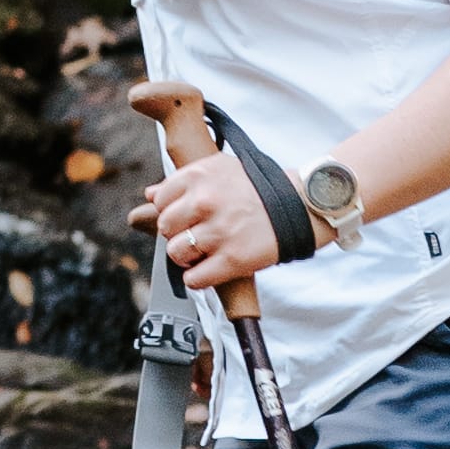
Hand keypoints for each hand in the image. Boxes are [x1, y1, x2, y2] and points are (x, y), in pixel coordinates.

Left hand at [144, 150, 284, 303]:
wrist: (300, 205)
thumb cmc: (258, 188)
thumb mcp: (220, 169)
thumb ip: (183, 180)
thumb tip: (150, 195)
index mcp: (198, 176)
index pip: (160, 200)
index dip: (171, 210)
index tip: (186, 215)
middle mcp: (205, 201)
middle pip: (165, 227)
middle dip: (178, 233)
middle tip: (197, 234)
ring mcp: (218, 231)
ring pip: (176, 253)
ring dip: (186, 258)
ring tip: (203, 252)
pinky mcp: (233, 260)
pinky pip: (195, 279)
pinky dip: (197, 279)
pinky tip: (209, 270)